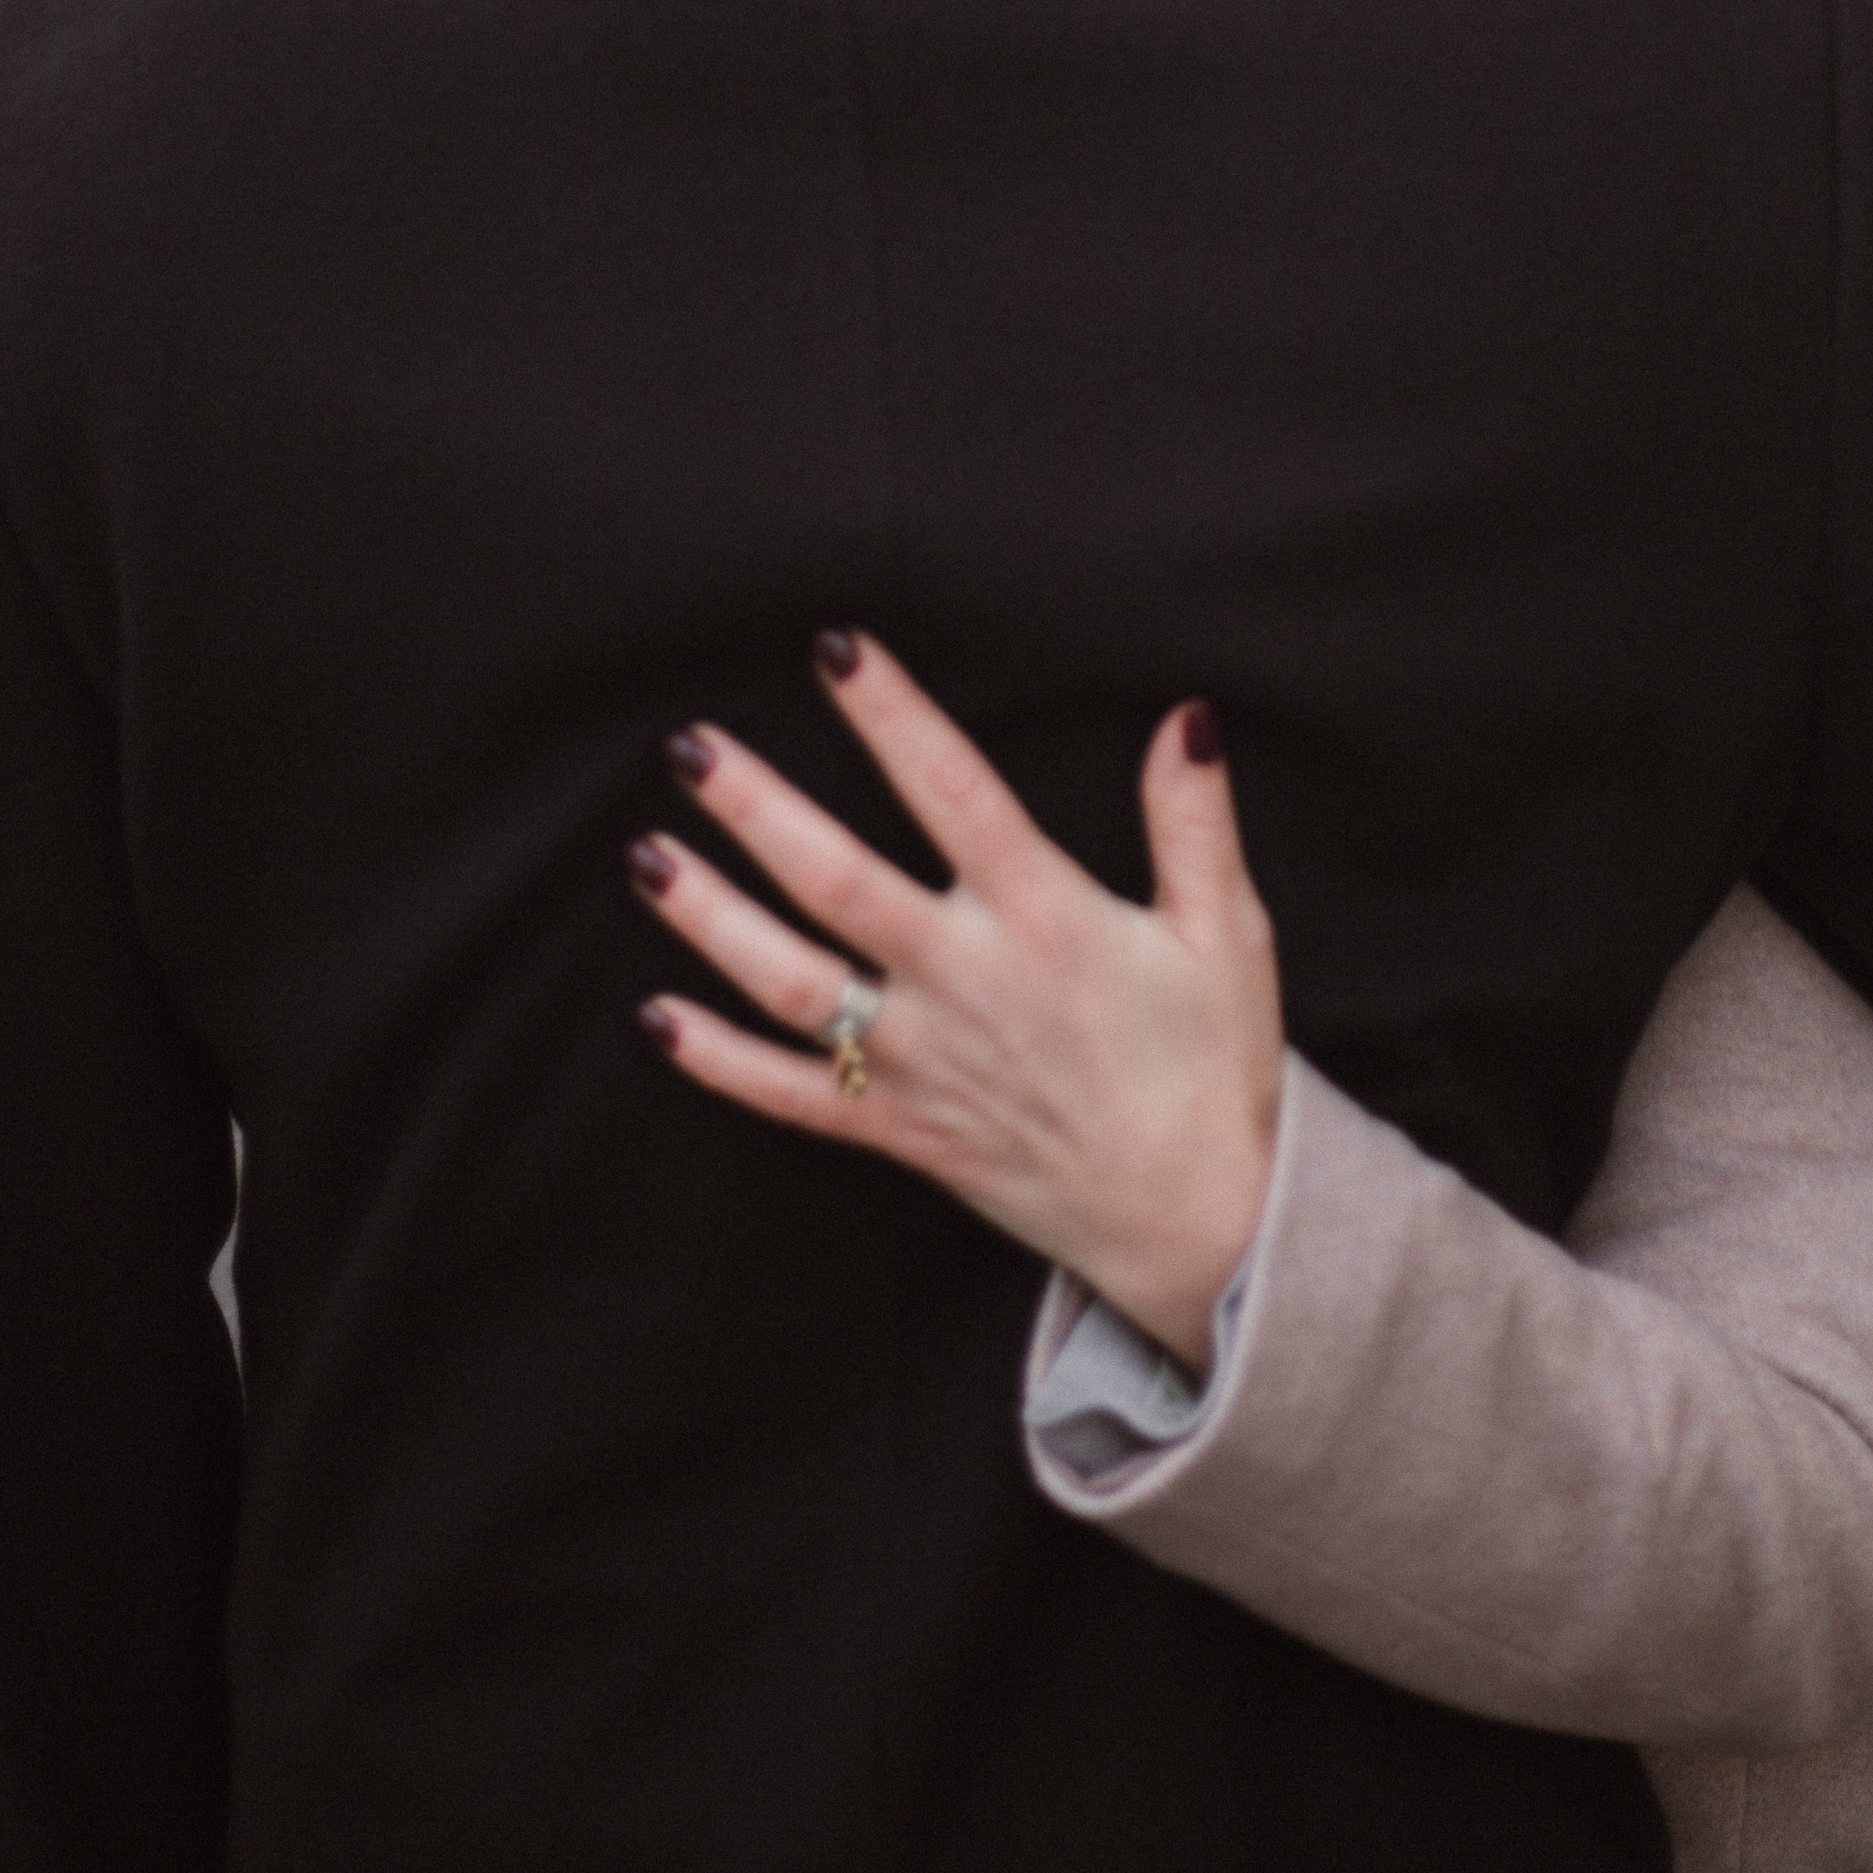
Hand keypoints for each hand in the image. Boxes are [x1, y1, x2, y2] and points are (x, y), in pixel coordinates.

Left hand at [630, 633, 1284, 1369]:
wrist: (1198, 1222)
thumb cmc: (1212, 1066)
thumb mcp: (1226, 933)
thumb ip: (1195, 822)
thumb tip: (1188, 716)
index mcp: (1047, 920)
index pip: (955, 794)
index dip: (894, 718)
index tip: (836, 650)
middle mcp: (968, 983)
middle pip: (839, 882)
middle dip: (758, 809)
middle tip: (689, 745)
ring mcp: (923, 1062)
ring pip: (793, 983)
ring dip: (712, 919)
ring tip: (646, 855)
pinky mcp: (902, 1129)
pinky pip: (794, 1096)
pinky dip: (719, 1062)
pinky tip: (657, 1017)